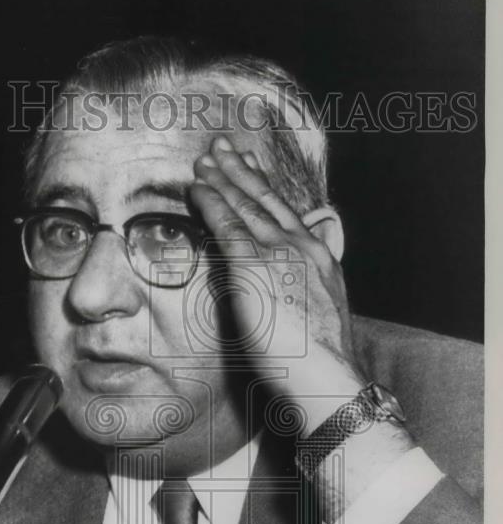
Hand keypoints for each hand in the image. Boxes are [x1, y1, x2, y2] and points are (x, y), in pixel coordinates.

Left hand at [190, 136, 365, 433]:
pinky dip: (211, 203)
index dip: (265, 189)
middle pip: (266, 201)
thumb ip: (302, 293)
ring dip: (222, 180)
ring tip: (204, 161)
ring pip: (246, 207)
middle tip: (223, 147)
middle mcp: (301, 246)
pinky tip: (197, 188)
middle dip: (242, 172)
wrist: (327, 376)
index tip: (251, 169)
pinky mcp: (254, 267)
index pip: (287, 214)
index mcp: (318, 257)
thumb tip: (288, 292)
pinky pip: (227, 226)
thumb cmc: (320, 362)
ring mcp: (279, 254)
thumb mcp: (318, 316)